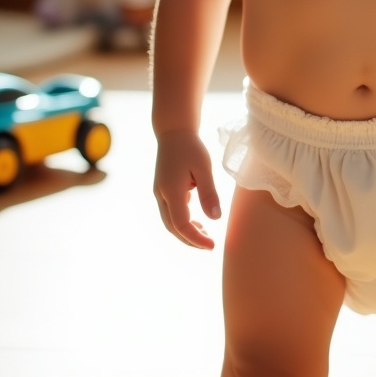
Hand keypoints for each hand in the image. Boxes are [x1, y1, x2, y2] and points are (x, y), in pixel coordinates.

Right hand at [153, 129, 221, 248]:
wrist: (174, 131)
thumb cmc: (191, 147)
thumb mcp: (204, 168)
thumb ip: (208, 192)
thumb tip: (215, 218)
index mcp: (171, 192)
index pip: (182, 225)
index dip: (196, 239)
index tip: (212, 245)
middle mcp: (162, 196)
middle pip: (173, 228)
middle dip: (190, 240)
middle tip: (210, 245)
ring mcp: (160, 193)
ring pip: (170, 222)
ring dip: (185, 232)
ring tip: (205, 235)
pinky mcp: (162, 190)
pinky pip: (170, 213)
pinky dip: (182, 222)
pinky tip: (197, 221)